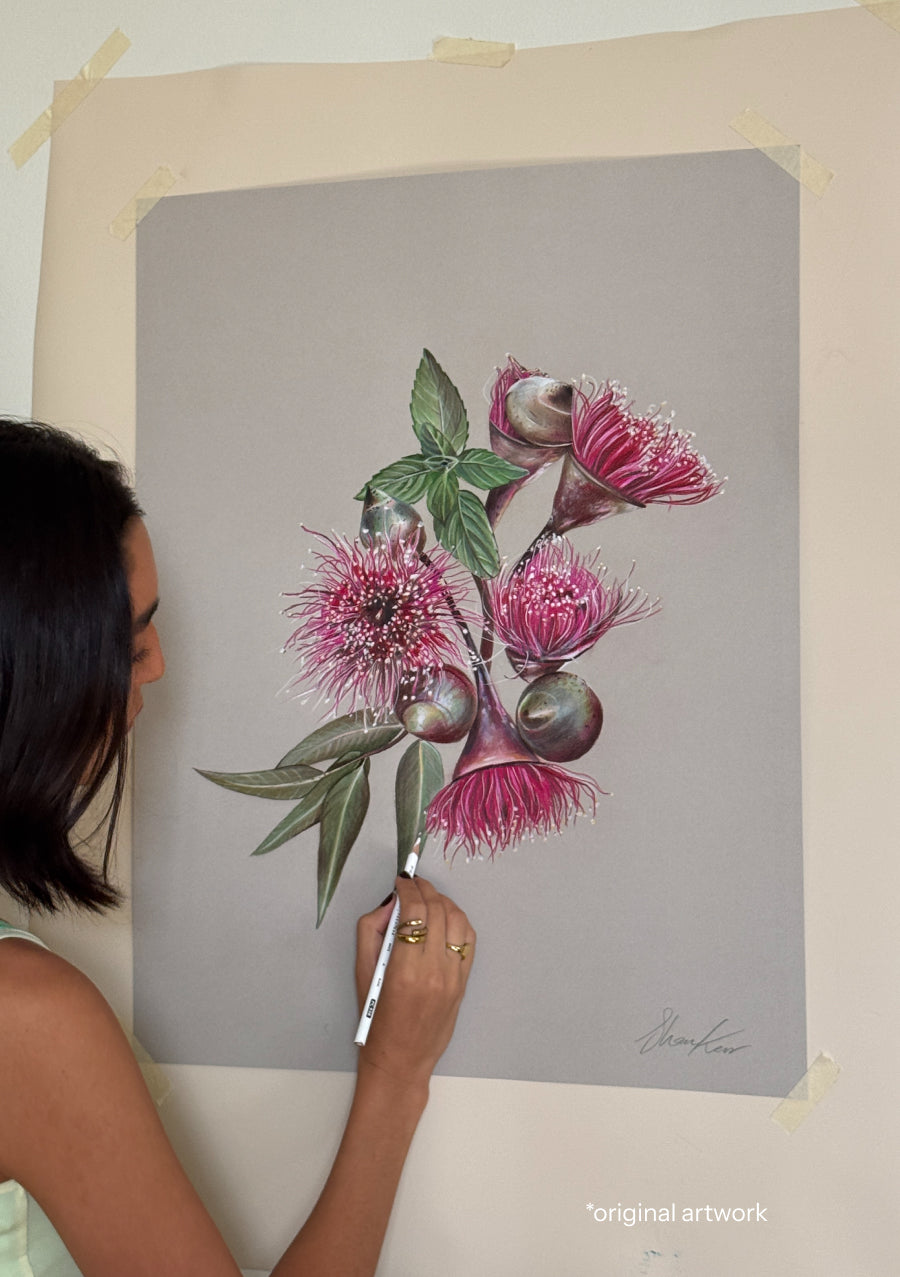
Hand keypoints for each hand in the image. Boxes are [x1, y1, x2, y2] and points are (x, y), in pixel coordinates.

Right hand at [355, 876, 474, 1086]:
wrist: (401, 1058)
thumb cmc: (376, 1018)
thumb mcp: (361, 973)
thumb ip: (370, 931)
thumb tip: (390, 903)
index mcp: (404, 969)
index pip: (414, 912)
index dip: (408, 889)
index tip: (401, 880)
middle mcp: (434, 970)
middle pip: (437, 911)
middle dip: (425, 889)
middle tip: (413, 883)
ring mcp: (453, 976)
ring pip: (458, 920)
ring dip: (444, 901)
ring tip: (429, 897)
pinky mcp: (464, 982)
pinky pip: (469, 940)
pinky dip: (459, 921)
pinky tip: (446, 916)